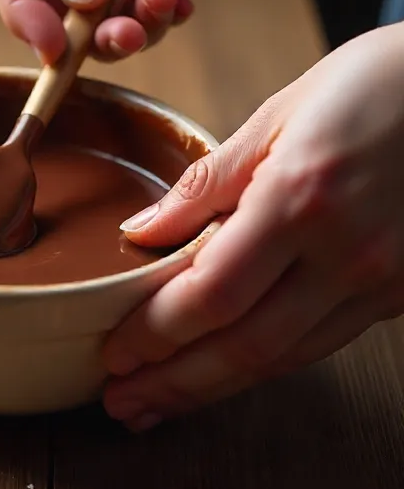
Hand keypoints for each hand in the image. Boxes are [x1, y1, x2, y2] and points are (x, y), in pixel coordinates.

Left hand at [103, 25, 403, 430]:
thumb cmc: (373, 85)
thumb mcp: (277, 115)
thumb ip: (204, 184)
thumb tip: (137, 235)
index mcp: (301, 199)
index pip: (211, 295)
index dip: (155, 334)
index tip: (114, 354)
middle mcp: (345, 254)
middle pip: (244, 347)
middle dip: (173, 384)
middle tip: (120, 402)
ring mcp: (381, 281)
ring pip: (284, 358)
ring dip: (213, 388)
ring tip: (158, 402)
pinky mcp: (400, 293)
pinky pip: (321, 343)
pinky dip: (265, 364)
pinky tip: (225, 371)